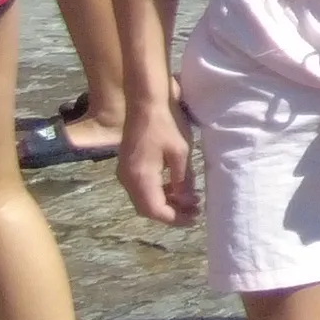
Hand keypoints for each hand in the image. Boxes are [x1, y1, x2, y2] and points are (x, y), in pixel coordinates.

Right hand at [119, 99, 199, 226]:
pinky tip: (176, 186)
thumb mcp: (181, 153)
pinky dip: (158, 191)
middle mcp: (128, 179)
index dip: (174, 218)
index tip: (194, 218)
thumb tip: (187, 200)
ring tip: (189, 200)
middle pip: (147, 208)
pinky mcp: (128, 165)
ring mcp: (125, 172)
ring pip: (144, 198)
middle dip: (171, 212)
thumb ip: (183, 180)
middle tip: (194, 210)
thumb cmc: (166, 124)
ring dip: (165, 202)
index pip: (155, 210)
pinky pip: (141, 187)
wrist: (145, 101)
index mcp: (140, 178)